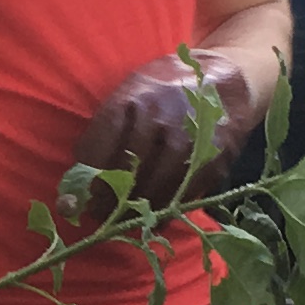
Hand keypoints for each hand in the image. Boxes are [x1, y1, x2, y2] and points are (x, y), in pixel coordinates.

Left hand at [72, 49, 251, 210]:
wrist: (227, 82)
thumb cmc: (168, 89)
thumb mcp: (134, 90)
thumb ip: (108, 125)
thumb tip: (80, 170)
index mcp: (134, 99)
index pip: (100, 145)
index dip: (86, 178)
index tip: (77, 198)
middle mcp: (160, 119)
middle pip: (125, 172)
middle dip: (106, 200)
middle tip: (97, 215)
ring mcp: (188, 141)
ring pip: (153, 188)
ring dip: (132, 212)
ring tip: (119, 221)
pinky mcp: (212, 160)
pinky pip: (181, 195)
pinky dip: (162, 212)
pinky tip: (150, 219)